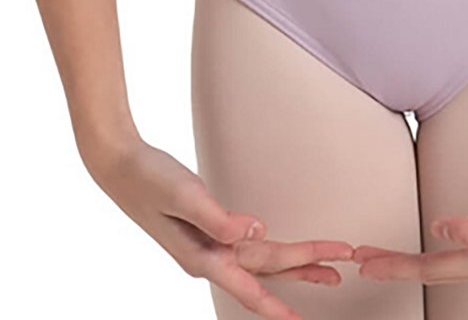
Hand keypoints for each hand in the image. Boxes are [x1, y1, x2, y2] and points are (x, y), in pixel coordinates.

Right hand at [86, 136, 355, 318]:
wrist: (121, 167)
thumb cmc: (150, 180)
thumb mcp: (185, 196)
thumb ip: (219, 218)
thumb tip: (256, 231)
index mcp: (203, 257)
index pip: (251, 286)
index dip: (278, 306)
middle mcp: (208, 258)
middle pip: (266, 270)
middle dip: (305, 268)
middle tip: (342, 265)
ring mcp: (207, 247)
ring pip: (261, 262)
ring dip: (294, 264)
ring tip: (328, 270)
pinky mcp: (207, 232)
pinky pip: (248, 249)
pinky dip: (271, 252)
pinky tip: (282, 252)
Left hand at [353, 152, 467, 286]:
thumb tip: (439, 231)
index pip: (434, 267)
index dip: (397, 264)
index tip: (364, 262)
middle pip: (438, 271)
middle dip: (399, 266)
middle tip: (362, 262)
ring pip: (451, 265)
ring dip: (417, 260)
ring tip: (388, 255)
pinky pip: (466, 255)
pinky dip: (441, 251)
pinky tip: (437, 242)